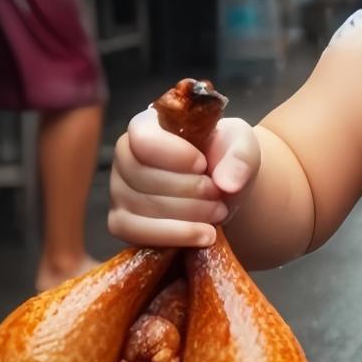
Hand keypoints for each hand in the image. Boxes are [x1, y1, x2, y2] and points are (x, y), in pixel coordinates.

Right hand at [109, 108, 260, 247]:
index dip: (175, 155)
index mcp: (148, 126)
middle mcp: (125, 156)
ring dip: (188, 214)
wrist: (225, 191)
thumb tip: (227, 184)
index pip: (142, 137)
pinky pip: (135, 233)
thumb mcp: (242, 146)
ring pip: (141, 207)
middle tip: (217, 193)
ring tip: (218, 211)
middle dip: (189, 189)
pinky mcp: (123, 222)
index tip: (203, 164)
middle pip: (141, 176)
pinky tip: (205, 235)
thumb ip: (241, 155)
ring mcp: (119, 191)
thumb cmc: (225, 159)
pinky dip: (175, 236)